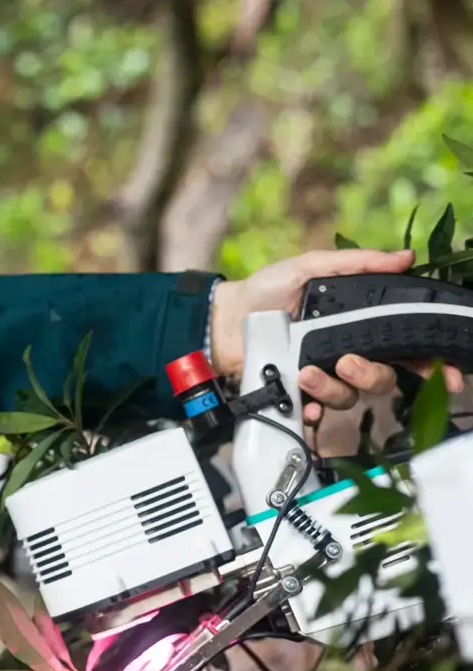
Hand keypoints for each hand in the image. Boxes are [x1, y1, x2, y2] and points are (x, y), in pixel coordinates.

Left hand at [209, 249, 464, 423]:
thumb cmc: (265, 291)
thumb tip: (404, 257)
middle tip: (347, 362)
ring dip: (332, 388)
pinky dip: (311, 411)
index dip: (431, 363)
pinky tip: (302, 405)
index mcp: (357, 326)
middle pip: (383, 378)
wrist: (222, 318)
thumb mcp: (309, 267)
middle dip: (372, 375)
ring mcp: (322, 376)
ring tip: (304, 372)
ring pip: (349, 397)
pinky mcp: (296, 394)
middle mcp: (346, 353)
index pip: (405, 347)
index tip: (448, 376)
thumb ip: (355, 264)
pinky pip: (315, 413)